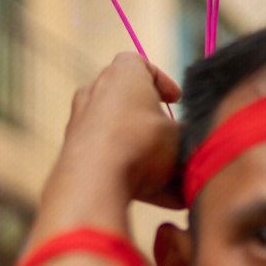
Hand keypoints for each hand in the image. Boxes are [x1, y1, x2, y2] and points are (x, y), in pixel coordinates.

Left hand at [39, 54, 181, 234]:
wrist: (95, 179)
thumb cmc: (141, 144)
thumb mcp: (179, 134)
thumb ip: (187, 132)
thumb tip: (191, 141)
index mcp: (122, 74)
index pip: (140, 64)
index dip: (162, 82)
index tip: (176, 100)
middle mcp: (95, 92)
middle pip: (130, 106)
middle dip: (156, 128)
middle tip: (177, 143)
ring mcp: (81, 124)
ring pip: (123, 140)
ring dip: (150, 160)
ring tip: (179, 183)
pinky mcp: (74, 154)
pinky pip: (111, 164)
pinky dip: (136, 178)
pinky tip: (168, 200)